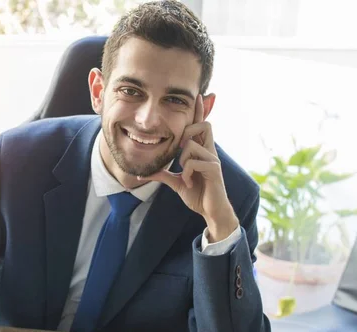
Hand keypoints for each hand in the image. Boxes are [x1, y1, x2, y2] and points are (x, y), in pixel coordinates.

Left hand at [138, 95, 238, 241]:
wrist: (210, 211)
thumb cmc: (197, 194)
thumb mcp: (176, 183)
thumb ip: (162, 175)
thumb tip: (142, 175)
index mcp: (201, 151)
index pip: (201, 126)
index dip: (199, 111)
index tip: (197, 95)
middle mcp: (210, 151)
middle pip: (204, 125)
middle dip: (188, 132)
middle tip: (179, 148)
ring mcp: (213, 160)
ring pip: (192, 144)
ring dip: (183, 158)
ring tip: (185, 174)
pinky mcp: (214, 170)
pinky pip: (194, 162)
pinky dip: (186, 173)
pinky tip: (188, 183)